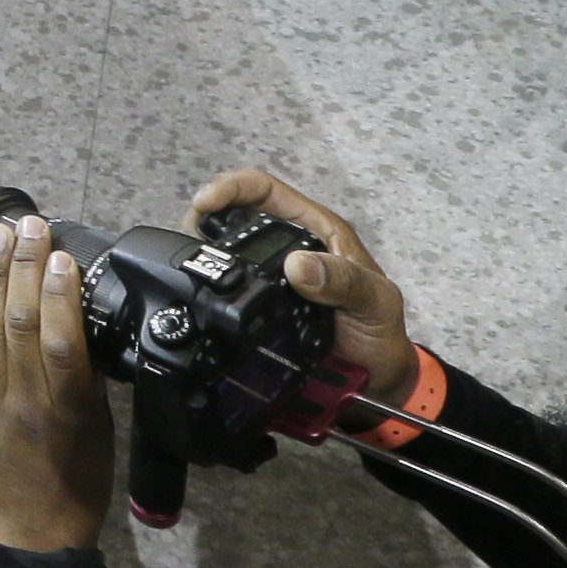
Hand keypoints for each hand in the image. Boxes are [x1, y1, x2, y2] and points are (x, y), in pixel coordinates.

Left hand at [0, 213, 113, 552]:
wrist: (29, 538)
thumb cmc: (75, 487)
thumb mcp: (98, 434)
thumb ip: (87, 380)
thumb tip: (83, 323)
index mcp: (67, 411)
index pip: (62, 342)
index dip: (59, 295)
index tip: (61, 254)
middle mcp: (23, 400)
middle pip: (20, 323)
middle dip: (23, 267)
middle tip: (28, 224)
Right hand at [188, 171, 420, 402]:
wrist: (375, 380)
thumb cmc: (380, 333)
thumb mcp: (374, 303)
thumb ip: (345, 282)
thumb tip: (295, 265)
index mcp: (315, 231)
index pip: (266, 190)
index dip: (233, 188)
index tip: (205, 204)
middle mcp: (288, 246)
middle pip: (235, 214)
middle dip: (205, 218)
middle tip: (186, 241)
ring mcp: (269, 277)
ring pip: (225, 249)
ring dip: (201, 251)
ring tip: (186, 266)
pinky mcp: (256, 305)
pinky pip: (226, 286)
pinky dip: (207, 284)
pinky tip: (197, 293)